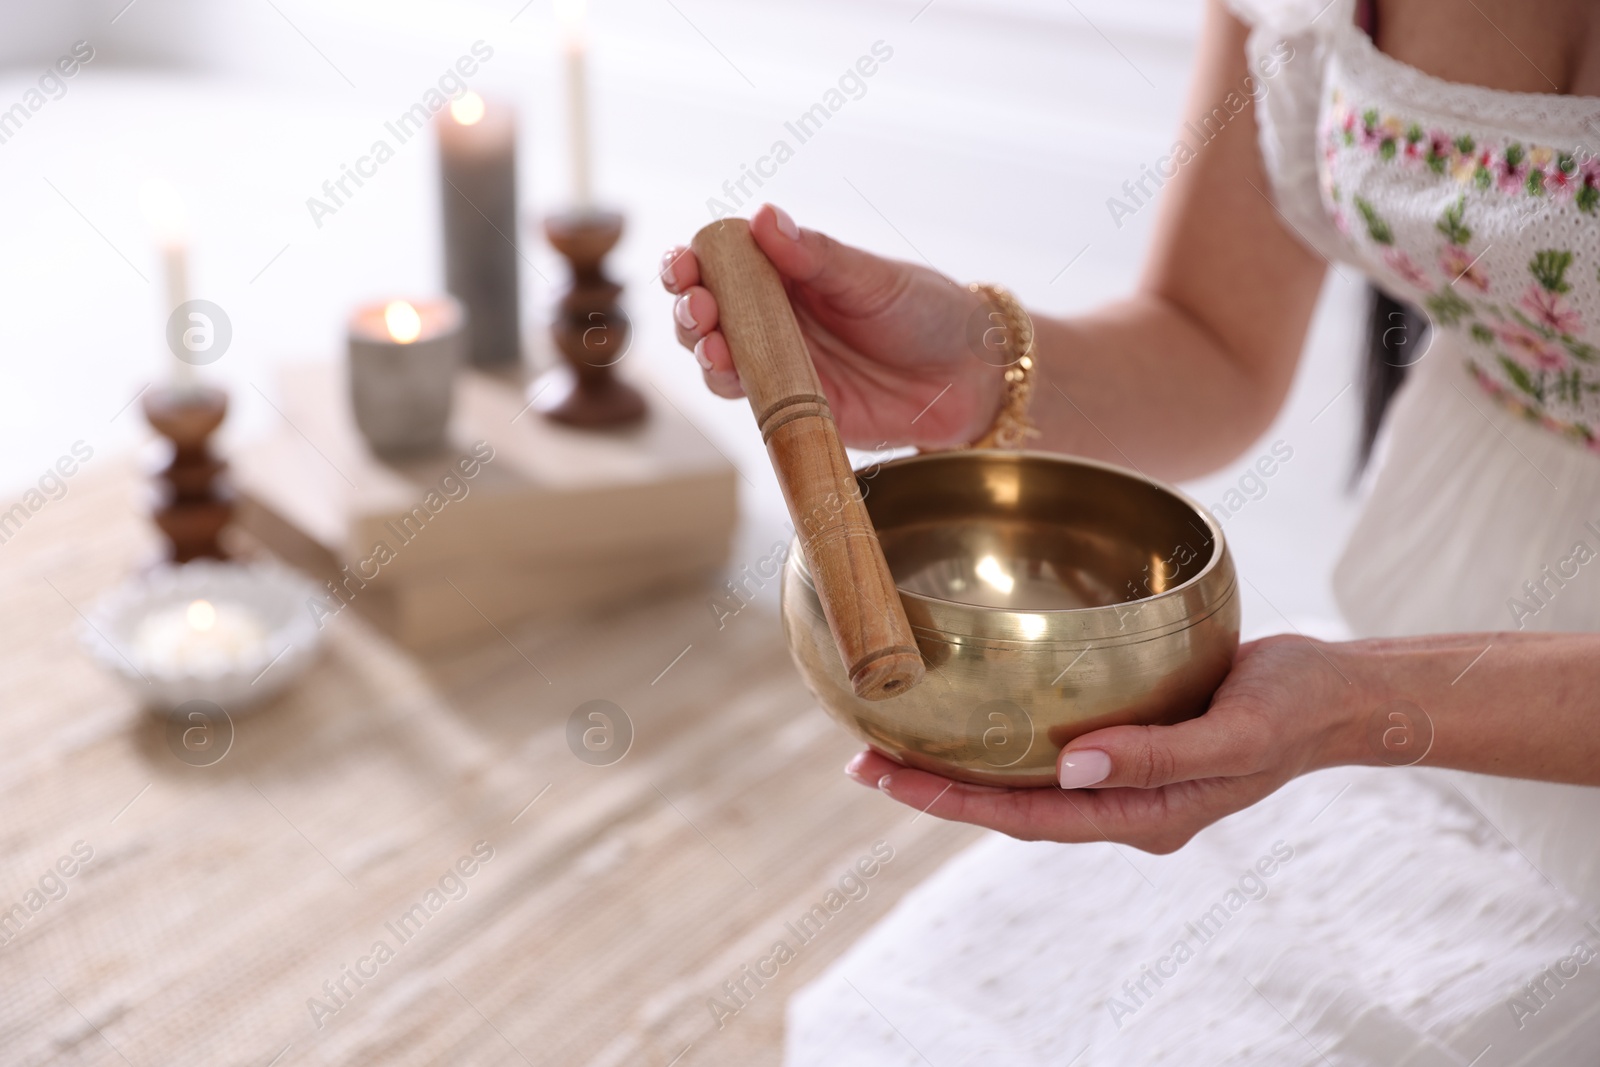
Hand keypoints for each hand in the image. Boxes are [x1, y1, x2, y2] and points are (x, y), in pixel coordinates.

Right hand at [660, 203, 1004, 449]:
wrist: (971, 378)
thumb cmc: (928, 313)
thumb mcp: (873, 279)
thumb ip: (817, 256)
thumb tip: (763, 218)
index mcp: (789, 272)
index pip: (723, 261)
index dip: (694, 262)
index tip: (685, 263)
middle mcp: (776, 317)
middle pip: (709, 311)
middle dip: (689, 307)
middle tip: (697, 306)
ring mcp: (782, 363)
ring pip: (718, 357)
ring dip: (702, 348)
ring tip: (710, 343)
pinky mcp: (795, 408)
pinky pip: (750, 399)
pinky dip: (731, 387)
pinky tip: (729, 373)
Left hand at [845, 636, 1361, 853]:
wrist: (1336, 694)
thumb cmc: (1292, 712)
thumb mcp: (1233, 736)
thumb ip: (1157, 755)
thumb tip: (1073, 767)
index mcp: (1142, 815)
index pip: (1027, 817)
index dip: (955, 801)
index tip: (890, 778)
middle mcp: (1122, 802)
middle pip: (1011, 804)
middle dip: (937, 786)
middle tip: (862, 761)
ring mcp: (1124, 774)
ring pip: (1024, 779)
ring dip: (962, 763)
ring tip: (892, 744)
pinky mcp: (1128, 738)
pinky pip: (1051, 748)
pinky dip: (1004, 737)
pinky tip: (971, 714)